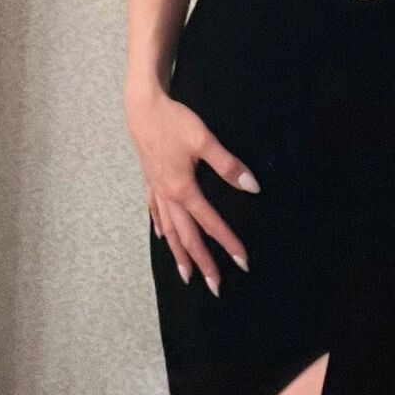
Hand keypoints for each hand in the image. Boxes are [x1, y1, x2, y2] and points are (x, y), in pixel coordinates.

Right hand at [125, 87, 260, 296]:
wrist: (142, 108)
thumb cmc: (174, 122)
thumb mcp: (204, 140)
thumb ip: (228, 166)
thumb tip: (253, 187)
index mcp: (183, 190)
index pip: (210, 223)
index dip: (228, 243)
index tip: (243, 262)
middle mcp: (168, 196)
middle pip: (186, 237)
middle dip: (202, 262)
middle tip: (215, 286)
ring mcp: (156, 190)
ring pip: (169, 230)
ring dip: (179, 253)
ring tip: (187, 275)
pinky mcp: (150, 180)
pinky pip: (155, 212)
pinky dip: (160, 228)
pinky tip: (161, 236)